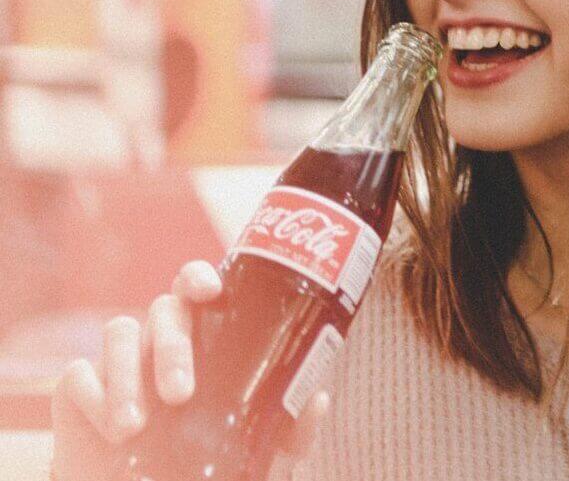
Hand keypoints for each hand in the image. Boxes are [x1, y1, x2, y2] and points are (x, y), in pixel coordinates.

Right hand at [51, 260, 330, 479]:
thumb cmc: (210, 470)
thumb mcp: (259, 455)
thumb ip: (290, 431)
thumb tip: (319, 398)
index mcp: (203, 340)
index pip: (197, 286)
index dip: (200, 277)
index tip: (211, 289)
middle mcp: (161, 340)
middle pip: (164, 309)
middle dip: (171, 344)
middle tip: (181, 394)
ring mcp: (120, 363)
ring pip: (118, 332)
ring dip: (125, 374)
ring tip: (134, 427)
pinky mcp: (80, 393)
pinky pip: (79, 376)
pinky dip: (94, 398)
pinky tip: (111, 432)